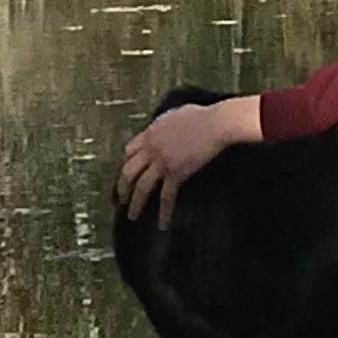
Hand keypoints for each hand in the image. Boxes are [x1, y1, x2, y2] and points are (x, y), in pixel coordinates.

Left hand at [117, 96, 262, 221]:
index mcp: (151, 133)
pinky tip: (162, 224)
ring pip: (141, 186)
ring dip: (135, 203)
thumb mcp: (176, 114)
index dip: (125, 164)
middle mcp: (152, 148)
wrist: (216, 124)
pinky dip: (164, 212)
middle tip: (121, 199)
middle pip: (128, 171)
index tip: (125, 174)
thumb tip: (165, 129)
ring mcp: (163, 161)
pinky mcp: (176, 172)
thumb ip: (165, 124)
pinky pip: (166, 196)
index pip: (129, 150)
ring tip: (132, 216)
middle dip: (122, 188)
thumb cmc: (203, 116)